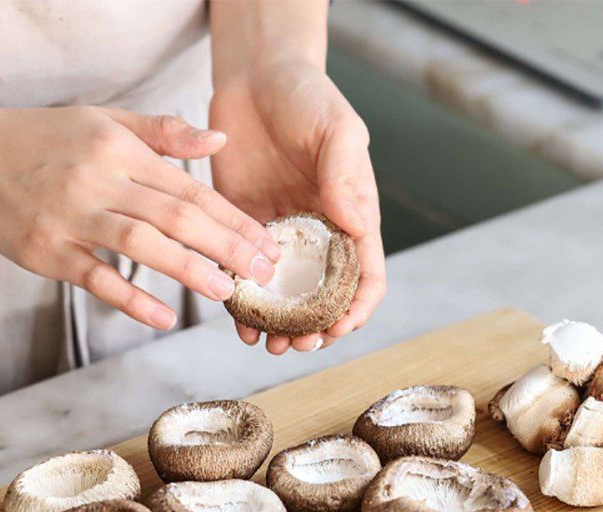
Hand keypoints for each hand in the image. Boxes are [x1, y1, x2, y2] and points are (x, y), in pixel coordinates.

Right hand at [0, 100, 281, 328]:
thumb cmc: (45, 139)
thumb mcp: (106, 121)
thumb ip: (164, 132)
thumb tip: (219, 139)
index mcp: (120, 151)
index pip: (191, 188)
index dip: (235, 219)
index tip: (267, 244)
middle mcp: (100, 181)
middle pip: (177, 216)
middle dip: (227, 246)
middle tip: (263, 273)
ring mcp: (71, 217)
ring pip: (141, 243)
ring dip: (189, 269)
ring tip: (226, 292)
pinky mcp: (47, 251)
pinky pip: (95, 277)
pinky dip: (130, 299)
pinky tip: (163, 317)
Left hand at [210, 58, 385, 353]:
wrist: (255, 76)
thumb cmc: (306, 96)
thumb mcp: (337, 128)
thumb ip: (345, 175)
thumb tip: (353, 225)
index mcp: (351, 218)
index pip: (365, 275)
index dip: (357, 308)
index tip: (339, 328)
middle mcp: (318, 235)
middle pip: (324, 297)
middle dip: (314, 328)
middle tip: (298, 344)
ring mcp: (281, 236)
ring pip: (284, 296)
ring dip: (279, 326)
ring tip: (268, 343)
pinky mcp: (243, 230)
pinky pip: (244, 275)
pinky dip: (243, 302)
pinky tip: (237, 318)